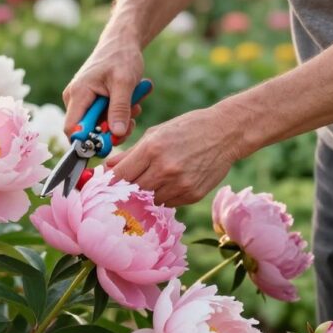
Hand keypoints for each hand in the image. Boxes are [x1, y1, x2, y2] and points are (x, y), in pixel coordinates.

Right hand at [63, 34, 144, 139]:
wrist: (121, 43)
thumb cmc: (121, 57)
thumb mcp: (125, 82)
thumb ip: (120, 109)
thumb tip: (116, 134)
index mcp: (78, 94)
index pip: (72, 129)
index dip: (88, 141)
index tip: (111, 141)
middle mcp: (75, 99)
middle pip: (87, 131)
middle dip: (110, 131)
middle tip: (131, 122)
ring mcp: (82, 101)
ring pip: (97, 126)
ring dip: (118, 122)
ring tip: (134, 107)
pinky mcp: (90, 102)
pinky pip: (102, 119)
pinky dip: (117, 116)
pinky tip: (130, 105)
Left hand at [105, 107, 239, 206]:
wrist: (225, 133)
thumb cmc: (187, 129)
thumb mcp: (156, 133)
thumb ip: (130, 153)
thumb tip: (108, 167)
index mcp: (152, 149)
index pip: (120, 176)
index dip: (110, 183)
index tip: (106, 184)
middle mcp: (165, 169)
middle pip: (133, 192)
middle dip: (126, 191)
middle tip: (124, 189)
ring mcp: (180, 184)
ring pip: (150, 201)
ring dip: (146, 196)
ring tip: (151, 183)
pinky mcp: (192, 195)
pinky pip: (168, 203)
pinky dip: (164, 197)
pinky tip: (169, 185)